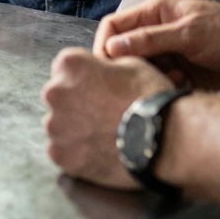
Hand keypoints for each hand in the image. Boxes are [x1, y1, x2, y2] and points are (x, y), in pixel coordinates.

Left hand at [43, 47, 174, 188]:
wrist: (164, 137)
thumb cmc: (150, 97)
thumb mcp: (131, 63)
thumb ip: (103, 65)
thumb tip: (98, 72)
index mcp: (70, 64)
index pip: (65, 68)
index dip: (84, 78)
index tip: (98, 88)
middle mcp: (55, 92)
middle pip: (59, 96)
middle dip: (76, 102)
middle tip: (102, 113)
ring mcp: (56, 126)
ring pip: (59, 124)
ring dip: (74, 128)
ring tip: (103, 134)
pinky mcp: (61, 156)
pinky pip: (61, 151)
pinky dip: (76, 152)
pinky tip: (98, 150)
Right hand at [94, 0, 219, 90]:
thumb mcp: (189, 34)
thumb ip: (150, 40)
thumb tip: (112, 47)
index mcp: (156, 12)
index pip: (114, 26)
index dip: (104, 46)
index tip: (106, 70)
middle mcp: (158, 31)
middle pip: (124, 51)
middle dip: (129, 68)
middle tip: (141, 81)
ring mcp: (170, 52)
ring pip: (142, 70)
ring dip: (150, 79)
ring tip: (173, 80)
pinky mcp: (182, 72)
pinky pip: (160, 82)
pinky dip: (165, 87)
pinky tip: (184, 86)